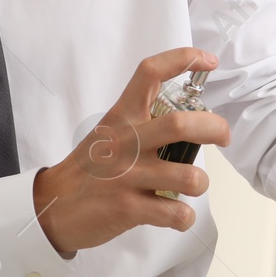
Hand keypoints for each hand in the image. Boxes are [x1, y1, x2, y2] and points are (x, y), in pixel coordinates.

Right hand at [32, 47, 229, 256]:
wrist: (52, 205)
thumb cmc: (89, 168)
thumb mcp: (109, 132)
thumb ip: (143, 123)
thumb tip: (191, 123)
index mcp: (122, 116)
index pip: (151, 72)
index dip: (184, 59)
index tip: (208, 61)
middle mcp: (126, 142)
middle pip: (182, 124)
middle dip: (215, 128)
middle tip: (224, 136)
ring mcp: (128, 176)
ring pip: (189, 177)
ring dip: (200, 183)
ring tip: (192, 185)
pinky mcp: (129, 209)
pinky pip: (177, 214)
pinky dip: (185, 217)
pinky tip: (177, 214)